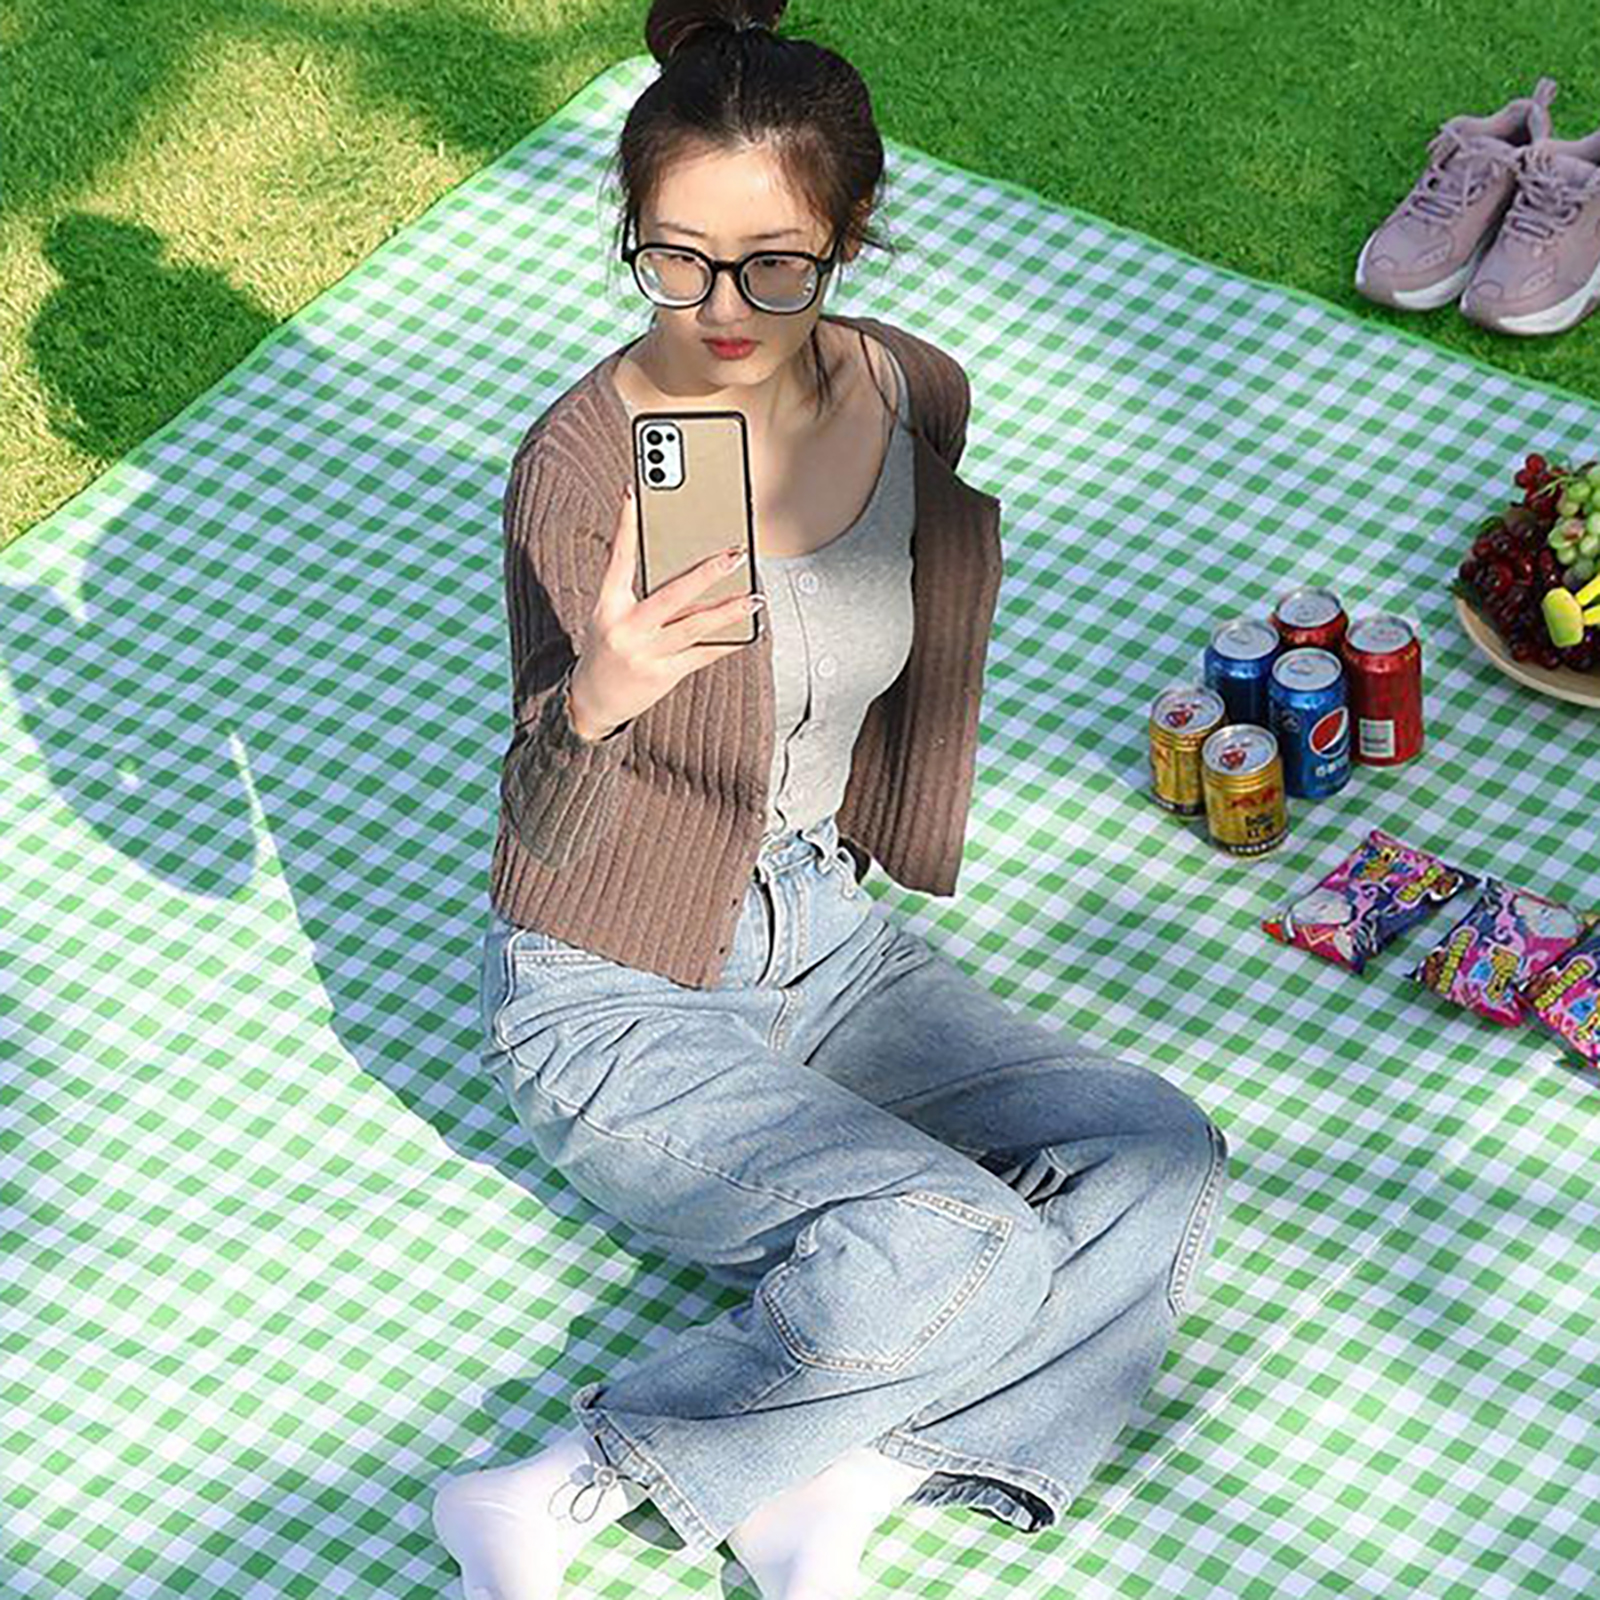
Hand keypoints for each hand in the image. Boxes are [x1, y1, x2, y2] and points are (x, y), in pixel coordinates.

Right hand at [567, 483, 760, 739]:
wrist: (591, 703)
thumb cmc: (608, 649)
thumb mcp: (609, 616)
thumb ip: (638, 592)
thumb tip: (684, 568)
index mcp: (608, 606)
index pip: (618, 559)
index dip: (625, 526)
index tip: (634, 493)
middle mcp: (625, 628)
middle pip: (672, 595)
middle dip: (706, 573)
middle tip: (735, 555)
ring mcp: (644, 654)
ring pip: (694, 626)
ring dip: (728, 611)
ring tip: (755, 597)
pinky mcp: (662, 676)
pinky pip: (701, 655)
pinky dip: (725, 642)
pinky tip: (748, 631)